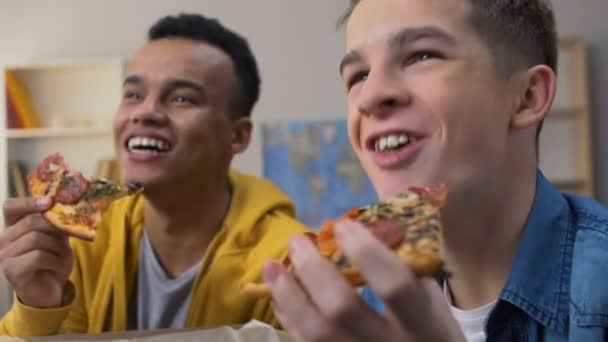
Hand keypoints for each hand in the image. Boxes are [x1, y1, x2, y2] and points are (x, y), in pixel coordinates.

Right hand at [0, 197, 72, 307]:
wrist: (50, 291)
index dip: (29, 202)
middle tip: (66, 241)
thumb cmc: (53, 262)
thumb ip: (55, 224)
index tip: (49, 201)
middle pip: (31, 223)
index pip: (11, 207)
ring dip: (57, 248)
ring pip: (36, 239)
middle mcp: (4, 240)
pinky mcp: (12, 270)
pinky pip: (38, 256)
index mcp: (13, 228)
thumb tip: (63, 206)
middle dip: (55, 230)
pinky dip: (54, 261)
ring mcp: (5, 256)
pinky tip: (57, 268)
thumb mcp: (57, 239)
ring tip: (62, 258)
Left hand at [263, 220, 464, 341]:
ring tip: (271, 266)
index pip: (395, 285)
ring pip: (316, 333)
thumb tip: (364, 224)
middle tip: (297, 241)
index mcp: (426, 324)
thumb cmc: (430, 333)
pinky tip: (280, 297)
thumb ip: (406, 268)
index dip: (367, 252)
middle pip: (343, 309)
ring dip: (289, 295)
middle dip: (314, 270)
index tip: (343, 224)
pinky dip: (289, 319)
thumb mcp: (432, 302)